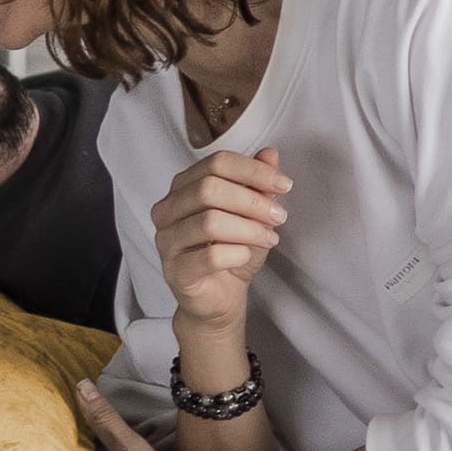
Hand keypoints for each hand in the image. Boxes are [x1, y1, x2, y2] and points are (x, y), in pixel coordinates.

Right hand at [154, 142, 287, 335]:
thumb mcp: (252, 213)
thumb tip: (270, 154)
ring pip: (210, 221)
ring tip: (269, 238)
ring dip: (249, 229)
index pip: (216, 163)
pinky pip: (209, 256)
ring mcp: (166, 241)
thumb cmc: (231, 250)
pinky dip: (237, 253)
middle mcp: (167, 210)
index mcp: (183, 187)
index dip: (253, 170)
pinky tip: (247, 255)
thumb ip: (257, 183)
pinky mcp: (175, 271)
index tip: (284, 184)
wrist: (221, 296)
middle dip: (252, 201)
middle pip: (209, 189)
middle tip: (278, 216)